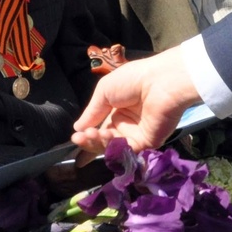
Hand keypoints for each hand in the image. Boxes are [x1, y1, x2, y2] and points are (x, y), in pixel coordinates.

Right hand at [71, 48, 200, 153]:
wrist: (158, 82)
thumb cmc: (132, 80)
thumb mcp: (104, 91)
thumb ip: (92, 111)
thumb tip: (77, 128)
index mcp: (116, 110)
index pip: (98, 128)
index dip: (86, 137)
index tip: (74, 142)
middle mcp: (125, 125)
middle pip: (102, 141)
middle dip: (89, 140)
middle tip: (79, 138)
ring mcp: (136, 135)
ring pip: (112, 147)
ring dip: (98, 143)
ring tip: (91, 134)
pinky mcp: (146, 144)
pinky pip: (126, 151)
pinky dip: (113, 147)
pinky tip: (104, 137)